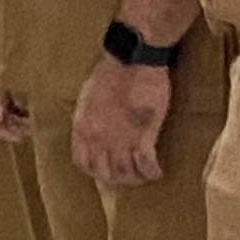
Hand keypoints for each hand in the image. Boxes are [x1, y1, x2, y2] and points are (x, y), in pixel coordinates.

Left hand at [71, 56, 171, 189]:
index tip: (105, 168)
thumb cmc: (110, 72)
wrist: (131, 61)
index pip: (83, 163)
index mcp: (82, 127)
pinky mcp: (143, 136)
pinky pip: (147, 165)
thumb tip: (92, 130)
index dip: (95, 169)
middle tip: (129, 175)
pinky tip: (157, 171)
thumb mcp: (88, 97)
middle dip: (118, 178)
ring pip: (127, 174)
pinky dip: (152, 172)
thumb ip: (89, 118)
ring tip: (144, 175)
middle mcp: (98, 139)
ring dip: (137, 178)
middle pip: (105, 174)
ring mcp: (120, 140)